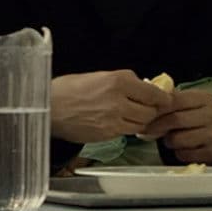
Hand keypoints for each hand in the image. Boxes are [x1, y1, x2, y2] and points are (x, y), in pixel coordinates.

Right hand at [50, 70, 169, 143]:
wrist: (47, 107)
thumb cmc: (66, 89)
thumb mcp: (97, 76)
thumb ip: (121, 82)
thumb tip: (141, 88)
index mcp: (118, 81)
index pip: (154, 94)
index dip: (162, 98)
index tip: (164, 100)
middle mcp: (119, 101)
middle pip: (150, 111)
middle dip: (150, 110)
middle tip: (145, 108)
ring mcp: (114, 120)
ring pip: (141, 124)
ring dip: (139, 121)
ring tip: (130, 116)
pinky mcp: (107, 134)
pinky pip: (126, 132)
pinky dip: (126, 128)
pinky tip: (117, 122)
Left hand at [140, 89, 211, 162]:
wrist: (210, 133)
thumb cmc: (190, 115)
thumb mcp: (181, 103)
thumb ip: (166, 101)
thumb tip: (145, 105)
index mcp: (204, 98)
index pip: (174, 100)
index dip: (156, 109)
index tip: (143, 115)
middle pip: (175, 120)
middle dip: (157, 126)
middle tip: (147, 130)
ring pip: (178, 139)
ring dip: (168, 141)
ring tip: (169, 137)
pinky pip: (185, 155)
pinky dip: (178, 153)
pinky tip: (180, 147)